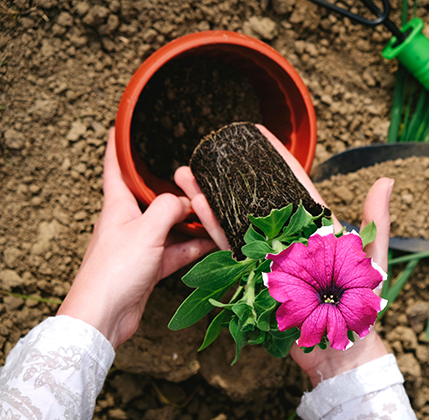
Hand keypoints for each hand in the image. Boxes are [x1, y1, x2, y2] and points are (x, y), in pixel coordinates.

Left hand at [57, 128, 216, 348]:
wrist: (103, 316)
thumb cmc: (115, 269)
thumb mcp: (146, 230)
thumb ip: (170, 208)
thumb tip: (188, 201)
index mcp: (117, 205)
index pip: (115, 166)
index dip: (119, 145)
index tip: (123, 125)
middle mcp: (128, 221)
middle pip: (152, 195)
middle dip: (173, 185)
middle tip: (194, 172)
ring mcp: (141, 244)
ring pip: (170, 224)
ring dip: (191, 221)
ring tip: (215, 210)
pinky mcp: (151, 266)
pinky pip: (178, 249)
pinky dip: (194, 247)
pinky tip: (215, 243)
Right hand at [175, 124, 393, 385]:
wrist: (342, 348)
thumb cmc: (362, 305)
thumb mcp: (372, 258)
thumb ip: (376, 220)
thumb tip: (387, 180)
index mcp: (315, 228)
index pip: (295, 185)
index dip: (277, 159)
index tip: (258, 135)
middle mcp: (288, 237)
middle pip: (258, 199)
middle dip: (235, 174)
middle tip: (213, 150)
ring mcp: (268, 257)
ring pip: (237, 220)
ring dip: (213, 196)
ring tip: (189, 172)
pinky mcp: (253, 278)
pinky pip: (230, 249)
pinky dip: (213, 227)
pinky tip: (195, 204)